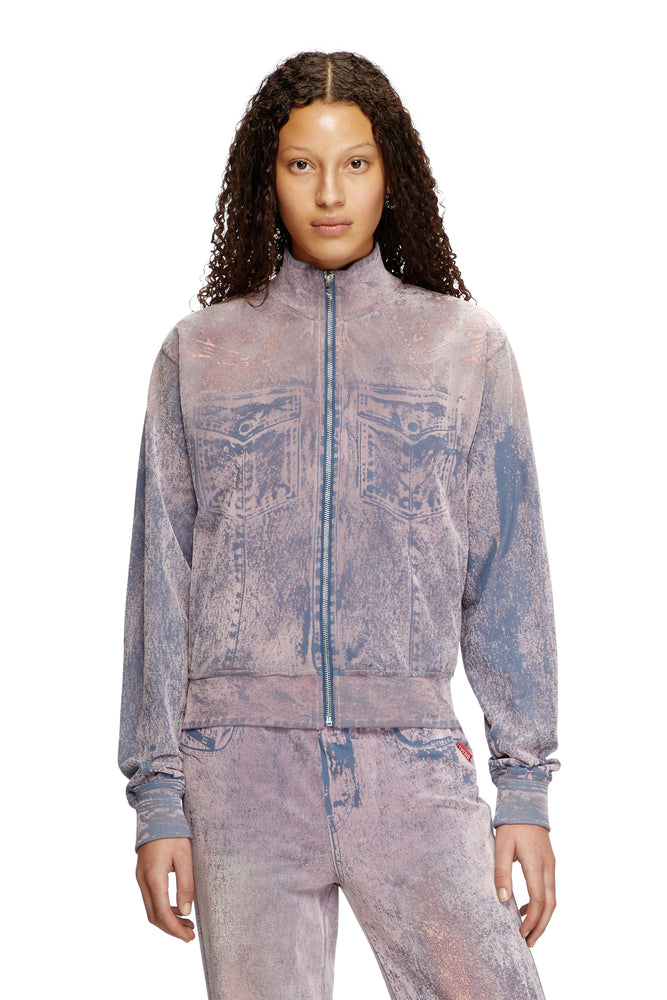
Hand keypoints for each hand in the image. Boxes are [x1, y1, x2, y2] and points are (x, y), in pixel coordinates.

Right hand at [136, 837, 195, 941]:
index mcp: (154, 877)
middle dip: (171, 929)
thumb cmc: (173, 833)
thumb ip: (185, 885)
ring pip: (151, 909)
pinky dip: (163, 909)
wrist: (157, 813)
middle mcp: (143, 881)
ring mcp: (140, 878)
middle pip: (154, 916)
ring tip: (187, 924)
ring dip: (167, 920)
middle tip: (190, 935)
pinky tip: (177, 909)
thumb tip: (186, 912)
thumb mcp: (185, 857)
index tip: (188, 937)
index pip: (162, 913)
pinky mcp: (143, 875)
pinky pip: (150, 899)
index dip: (175, 929)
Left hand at [494, 824, 555, 946]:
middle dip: (541, 926)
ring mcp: (551, 866)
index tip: (521, 933)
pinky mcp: (549, 863)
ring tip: (528, 931)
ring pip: (552, 899)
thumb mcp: (501, 846)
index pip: (538, 900)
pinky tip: (525, 906)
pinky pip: (549, 889)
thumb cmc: (512, 825)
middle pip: (550, 905)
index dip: (531, 921)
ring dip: (542, 917)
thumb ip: (502, 872)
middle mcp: (548, 868)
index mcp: (536, 865)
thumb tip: (503, 899)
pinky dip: (541, 904)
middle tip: (528, 942)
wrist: (527, 804)